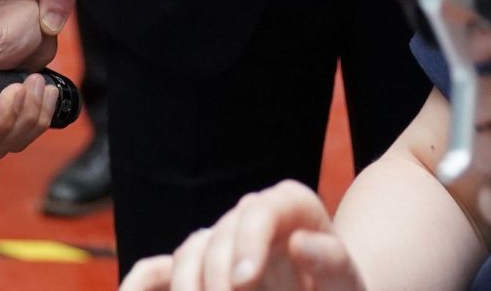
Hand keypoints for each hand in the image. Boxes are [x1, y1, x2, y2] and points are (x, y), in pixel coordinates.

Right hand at [0, 0, 64, 160]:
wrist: (37, 19)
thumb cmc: (5, 17)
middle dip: (0, 124)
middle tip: (17, 90)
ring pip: (1, 145)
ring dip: (26, 117)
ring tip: (35, 82)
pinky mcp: (13, 118)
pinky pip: (25, 137)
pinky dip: (40, 116)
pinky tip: (45, 92)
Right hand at [117, 182, 364, 290]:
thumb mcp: (348, 286)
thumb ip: (334, 265)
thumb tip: (301, 241)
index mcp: (294, 209)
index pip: (263, 208)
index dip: (248, 240)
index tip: (245, 281)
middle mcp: (253, 218)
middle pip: (222, 232)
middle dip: (217, 276)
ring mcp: (222, 244)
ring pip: (191, 251)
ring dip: (190, 287)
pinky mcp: (199, 274)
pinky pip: (159, 271)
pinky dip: (142, 285)